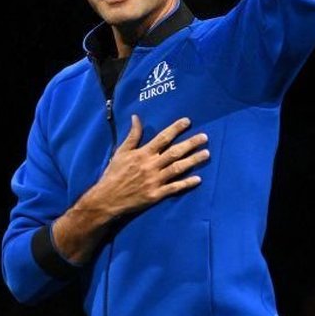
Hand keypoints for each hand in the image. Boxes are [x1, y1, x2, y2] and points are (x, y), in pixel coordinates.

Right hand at [87, 115, 209, 218]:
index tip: (188, 121)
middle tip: (205, 137)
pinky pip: (174, 188)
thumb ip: (132, 135)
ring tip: (206, 154)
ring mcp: (155, 181)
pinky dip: (186, 183)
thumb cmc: (114, 173)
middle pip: (174, 152)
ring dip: (193, 161)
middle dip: (191, 144)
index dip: (176, 129)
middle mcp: (151, 166)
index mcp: (143, 154)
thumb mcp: (121, 152)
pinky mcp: (156, 194)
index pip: (162, 138)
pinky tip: (198, 179)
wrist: (108, 198)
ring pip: (178, 169)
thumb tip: (136, 117)